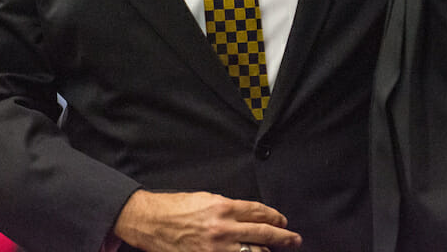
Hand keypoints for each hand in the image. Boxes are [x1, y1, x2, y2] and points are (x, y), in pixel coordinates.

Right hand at [112, 189, 301, 251]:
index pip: (259, 212)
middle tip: (295, 239)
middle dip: (284, 237)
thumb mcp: (205, 199)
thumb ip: (228, 208)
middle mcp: (223, 228)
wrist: (151, 222)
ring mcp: (217, 248)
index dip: (275, 217)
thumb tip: (248, 215)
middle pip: (264, 233)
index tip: (282, 220)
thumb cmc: (175, 207)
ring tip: (277, 251)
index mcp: (223, 207)